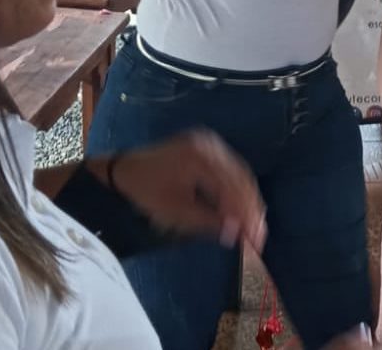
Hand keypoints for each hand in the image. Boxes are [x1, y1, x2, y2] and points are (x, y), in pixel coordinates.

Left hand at [109, 129, 266, 250]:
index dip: (247, 214)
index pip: (234, 187)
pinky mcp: (208, 147)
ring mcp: (210, 143)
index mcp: (199, 157)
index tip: (255, 238)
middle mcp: (209, 145)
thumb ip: (210, 221)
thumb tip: (238, 234)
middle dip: (252, 209)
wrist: (123, 172)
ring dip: (248, 200)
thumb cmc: (146, 193)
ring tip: (254, 226)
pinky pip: (231, 168)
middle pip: (242, 178)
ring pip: (240, 173)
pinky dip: (238, 190)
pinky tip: (242, 208)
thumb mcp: (177, 212)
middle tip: (259, 236)